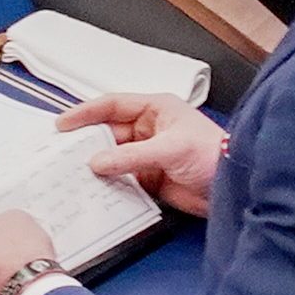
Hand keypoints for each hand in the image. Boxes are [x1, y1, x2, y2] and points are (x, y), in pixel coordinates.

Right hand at [53, 91, 228, 214]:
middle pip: (108, 132)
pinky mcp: (148, 178)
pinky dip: (107, 184)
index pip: (112, 105)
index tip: (63, 124)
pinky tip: (93, 189)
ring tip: (71, 172)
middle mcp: (148, 129)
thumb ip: (132, 156)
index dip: (85, 113)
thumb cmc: (214, 155)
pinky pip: (120, 178)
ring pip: (111, 156)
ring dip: (95, 165)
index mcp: (155, 109)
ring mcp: (147, 154)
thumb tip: (97, 162)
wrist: (234, 188)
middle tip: (61, 153)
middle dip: (86, 142)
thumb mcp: (171, 149)